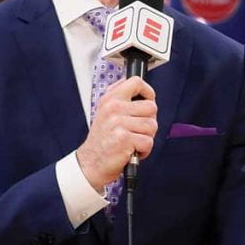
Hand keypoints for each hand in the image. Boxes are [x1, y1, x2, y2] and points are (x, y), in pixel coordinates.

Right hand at [75, 76, 157, 191]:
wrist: (91, 163)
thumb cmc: (103, 139)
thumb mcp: (106, 112)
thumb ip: (121, 98)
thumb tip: (142, 89)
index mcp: (110, 99)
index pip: (136, 82)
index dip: (148, 92)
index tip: (147, 101)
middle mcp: (113, 108)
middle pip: (151, 107)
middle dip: (149, 121)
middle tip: (137, 130)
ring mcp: (118, 123)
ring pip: (152, 125)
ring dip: (147, 137)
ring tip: (133, 141)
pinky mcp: (124, 139)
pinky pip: (148, 142)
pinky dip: (144, 150)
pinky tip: (132, 150)